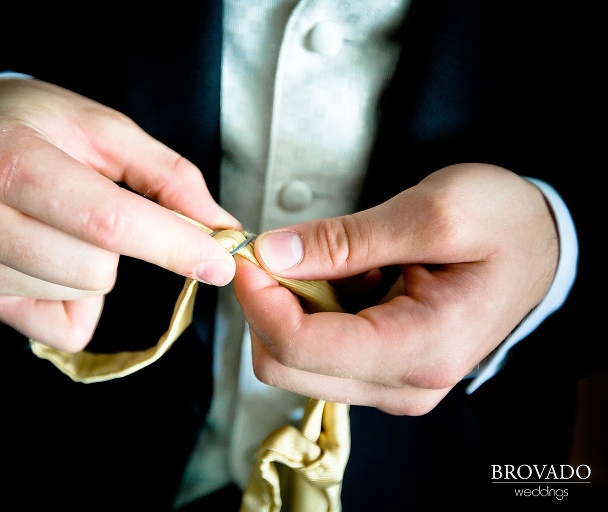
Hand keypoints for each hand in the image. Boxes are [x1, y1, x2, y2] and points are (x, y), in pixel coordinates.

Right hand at [0, 77, 237, 350]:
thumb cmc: (36, 126)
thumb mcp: (106, 130)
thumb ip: (169, 177)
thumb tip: (220, 229)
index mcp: (3, 158)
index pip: (106, 221)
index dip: (172, 245)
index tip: (219, 260)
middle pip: (97, 270)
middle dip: (118, 245)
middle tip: (91, 204)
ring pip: (80, 295)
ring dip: (92, 266)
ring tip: (58, 223)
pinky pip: (60, 327)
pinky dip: (71, 298)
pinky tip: (45, 255)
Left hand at [234, 164, 558, 414]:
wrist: (542, 247)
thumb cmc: (504, 225)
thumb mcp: (434, 212)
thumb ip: (347, 239)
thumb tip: (273, 255)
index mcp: (419, 350)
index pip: (298, 347)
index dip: (257, 297)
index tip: (248, 252)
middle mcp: (401, 385)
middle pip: (284, 365)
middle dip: (267, 304)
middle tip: (283, 250)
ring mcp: (390, 384)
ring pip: (294, 360)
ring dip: (292, 305)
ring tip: (338, 260)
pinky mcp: (382, 371)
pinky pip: (317, 351)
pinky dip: (312, 309)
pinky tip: (348, 276)